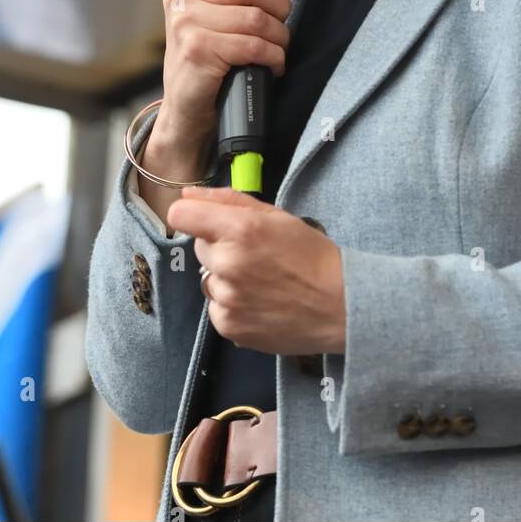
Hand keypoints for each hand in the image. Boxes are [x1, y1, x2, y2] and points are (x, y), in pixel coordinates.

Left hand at [168, 187, 345, 354]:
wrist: (339, 305)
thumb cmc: (311, 255)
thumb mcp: (276, 216)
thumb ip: (227, 200)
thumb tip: (187, 194)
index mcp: (240, 230)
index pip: (181, 215)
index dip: (192, 215)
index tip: (207, 222)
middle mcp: (228, 264)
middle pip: (199, 246)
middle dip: (220, 247)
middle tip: (254, 254)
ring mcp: (227, 300)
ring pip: (208, 279)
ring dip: (225, 278)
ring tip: (261, 282)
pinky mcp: (229, 327)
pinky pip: (217, 308)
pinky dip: (233, 305)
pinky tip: (260, 303)